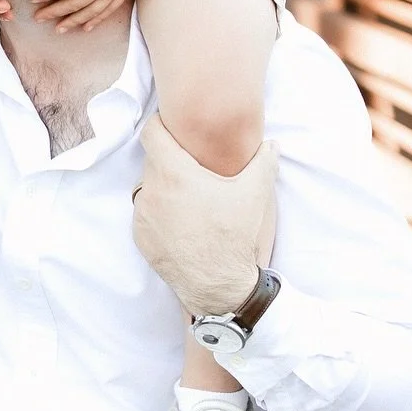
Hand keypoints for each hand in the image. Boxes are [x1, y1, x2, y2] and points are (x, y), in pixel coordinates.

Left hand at [132, 116, 277, 316]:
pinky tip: (181, 219)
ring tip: (188, 196)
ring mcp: (143, 216)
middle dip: (169, 159)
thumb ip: (264, 162)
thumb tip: (271, 144)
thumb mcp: (255, 195)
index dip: (160, 125)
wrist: (217, 286)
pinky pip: (145, 213)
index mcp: (174, 174)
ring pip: (148, 187)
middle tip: (191, 166)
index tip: (170, 125)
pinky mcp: (140, 236)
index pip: (151, 133)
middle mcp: (151, 192)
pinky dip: (158, 210)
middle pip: (152, 161)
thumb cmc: (234, 237)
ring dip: (163, 186)